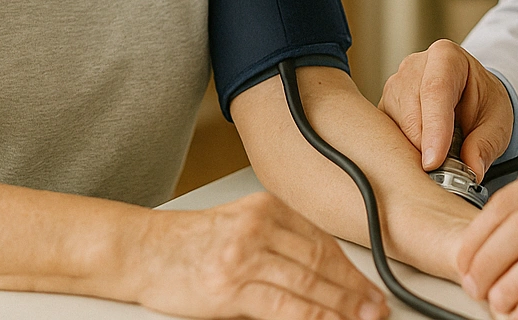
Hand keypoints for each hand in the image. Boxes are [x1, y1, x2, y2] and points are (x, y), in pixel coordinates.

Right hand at [133, 191, 388, 319]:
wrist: (140, 250)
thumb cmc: (186, 244)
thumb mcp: (238, 225)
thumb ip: (277, 241)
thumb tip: (321, 274)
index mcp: (266, 208)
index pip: (321, 240)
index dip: (350, 269)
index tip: (370, 287)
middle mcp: (259, 227)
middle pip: (321, 261)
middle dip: (354, 289)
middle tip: (376, 308)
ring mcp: (245, 256)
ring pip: (308, 283)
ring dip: (341, 306)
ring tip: (362, 319)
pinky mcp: (230, 287)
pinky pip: (283, 306)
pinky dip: (312, 317)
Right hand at [379, 39, 513, 179]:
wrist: (471, 98)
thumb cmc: (483, 103)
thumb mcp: (497, 122)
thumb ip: (486, 144)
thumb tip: (472, 168)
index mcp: (446, 57)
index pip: (435, 90)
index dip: (434, 128)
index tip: (434, 161)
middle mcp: (413, 67)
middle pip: (410, 110)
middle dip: (423, 146)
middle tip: (443, 172)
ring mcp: (394, 86)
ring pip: (394, 125)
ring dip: (413, 150)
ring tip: (438, 159)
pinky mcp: (384, 108)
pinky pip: (386, 134)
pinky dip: (402, 151)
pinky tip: (421, 155)